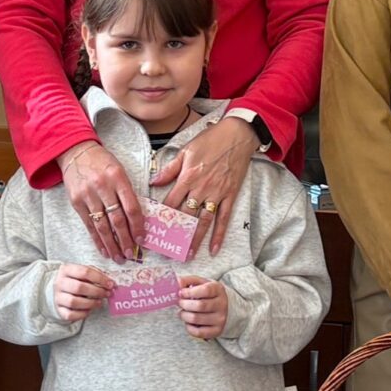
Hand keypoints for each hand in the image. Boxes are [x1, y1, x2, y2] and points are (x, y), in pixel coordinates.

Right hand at [53, 264, 111, 323]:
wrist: (56, 290)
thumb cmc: (73, 280)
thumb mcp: (81, 272)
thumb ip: (95, 274)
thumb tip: (109, 282)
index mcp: (66, 270)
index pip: (84, 272)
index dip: (100, 278)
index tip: (110, 284)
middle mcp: (60, 283)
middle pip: (79, 287)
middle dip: (97, 291)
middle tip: (106, 294)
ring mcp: (58, 297)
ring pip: (74, 302)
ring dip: (91, 303)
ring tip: (99, 302)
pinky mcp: (59, 310)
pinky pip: (70, 314)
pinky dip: (82, 314)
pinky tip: (89, 310)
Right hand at [62, 142, 142, 262]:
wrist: (76, 152)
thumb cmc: (102, 162)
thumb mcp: (120, 170)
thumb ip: (127, 192)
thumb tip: (138, 219)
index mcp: (118, 178)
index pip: (131, 207)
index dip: (137, 225)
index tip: (142, 239)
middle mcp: (103, 187)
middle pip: (117, 219)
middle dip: (125, 240)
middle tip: (130, 254)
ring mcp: (88, 195)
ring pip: (102, 225)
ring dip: (111, 244)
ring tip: (118, 257)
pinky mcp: (76, 202)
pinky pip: (89, 225)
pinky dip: (97, 239)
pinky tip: (103, 250)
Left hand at [156, 115, 255, 256]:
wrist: (237, 135)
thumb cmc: (210, 140)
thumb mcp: (185, 150)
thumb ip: (170, 169)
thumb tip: (153, 181)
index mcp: (187, 177)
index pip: (170, 202)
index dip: (161, 217)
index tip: (154, 229)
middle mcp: (200, 188)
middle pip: (185, 216)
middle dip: (175, 234)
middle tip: (167, 250)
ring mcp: (216, 194)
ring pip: (203, 221)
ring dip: (194, 240)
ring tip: (187, 255)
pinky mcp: (230, 196)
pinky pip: (223, 218)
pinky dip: (219, 235)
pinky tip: (213, 248)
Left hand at [178, 276, 228, 340]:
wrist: (225, 308)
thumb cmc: (208, 294)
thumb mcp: (201, 283)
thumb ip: (188, 281)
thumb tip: (177, 282)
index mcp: (218, 290)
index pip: (205, 290)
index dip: (189, 292)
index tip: (181, 293)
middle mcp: (222, 304)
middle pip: (199, 306)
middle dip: (184, 304)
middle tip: (180, 303)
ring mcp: (220, 319)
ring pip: (196, 319)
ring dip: (184, 315)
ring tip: (183, 312)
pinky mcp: (217, 331)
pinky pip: (198, 332)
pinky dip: (189, 327)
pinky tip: (188, 322)